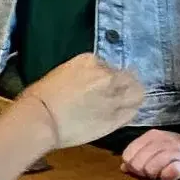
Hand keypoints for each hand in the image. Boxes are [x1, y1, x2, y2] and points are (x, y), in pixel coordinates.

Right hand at [16, 54, 143, 148]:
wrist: (42, 119)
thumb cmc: (42, 97)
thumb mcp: (65, 72)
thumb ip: (85, 74)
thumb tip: (92, 82)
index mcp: (91, 60)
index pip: (109, 66)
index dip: (106, 76)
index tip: (99, 85)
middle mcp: (108, 76)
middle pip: (129, 77)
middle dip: (125, 84)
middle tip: (118, 94)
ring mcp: (114, 97)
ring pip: (137, 94)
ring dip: (132, 97)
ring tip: (125, 104)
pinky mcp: (117, 117)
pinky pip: (133, 112)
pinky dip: (130, 111)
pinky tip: (122, 114)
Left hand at [120, 129, 179, 179]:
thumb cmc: (173, 154)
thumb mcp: (153, 150)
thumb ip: (137, 157)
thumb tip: (124, 167)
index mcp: (152, 135)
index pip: (128, 154)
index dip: (131, 165)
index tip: (140, 167)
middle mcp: (163, 139)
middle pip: (137, 163)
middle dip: (142, 171)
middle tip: (152, 172)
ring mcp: (175, 150)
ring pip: (150, 169)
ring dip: (154, 175)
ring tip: (160, 173)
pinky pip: (167, 174)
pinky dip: (166, 177)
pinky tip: (168, 176)